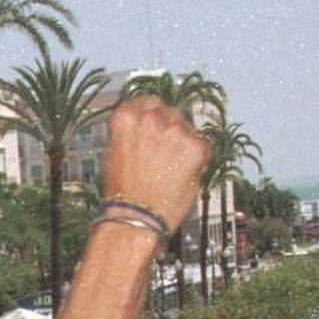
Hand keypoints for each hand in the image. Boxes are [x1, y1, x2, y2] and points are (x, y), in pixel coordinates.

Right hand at [103, 95, 209, 230]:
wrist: (135, 218)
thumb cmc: (123, 193)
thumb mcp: (114, 154)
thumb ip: (132, 134)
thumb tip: (147, 129)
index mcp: (126, 118)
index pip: (148, 101)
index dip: (153, 114)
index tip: (156, 125)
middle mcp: (151, 119)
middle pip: (172, 112)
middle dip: (171, 129)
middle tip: (165, 154)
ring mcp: (175, 131)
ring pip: (189, 128)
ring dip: (185, 144)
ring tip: (171, 169)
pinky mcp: (195, 146)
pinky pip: (203, 146)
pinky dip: (198, 159)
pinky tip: (182, 175)